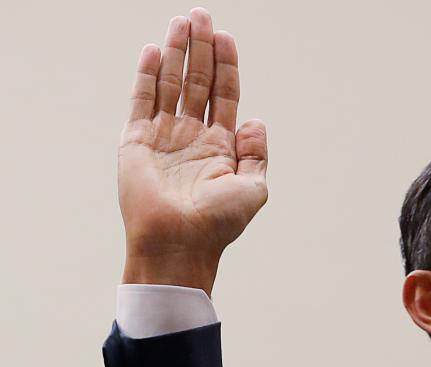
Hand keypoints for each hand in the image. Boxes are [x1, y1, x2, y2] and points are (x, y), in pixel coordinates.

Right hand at [119, 9, 267, 295]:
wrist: (179, 244)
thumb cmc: (218, 223)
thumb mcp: (253, 188)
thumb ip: (257, 153)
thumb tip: (256, 120)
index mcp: (221, 145)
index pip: (224, 94)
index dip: (226, 66)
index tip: (225, 37)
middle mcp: (192, 136)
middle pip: (197, 81)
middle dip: (201, 49)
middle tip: (201, 16)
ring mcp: (164, 136)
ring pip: (169, 84)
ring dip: (175, 53)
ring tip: (181, 22)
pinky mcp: (137, 141)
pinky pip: (141, 100)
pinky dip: (145, 75)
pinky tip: (152, 50)